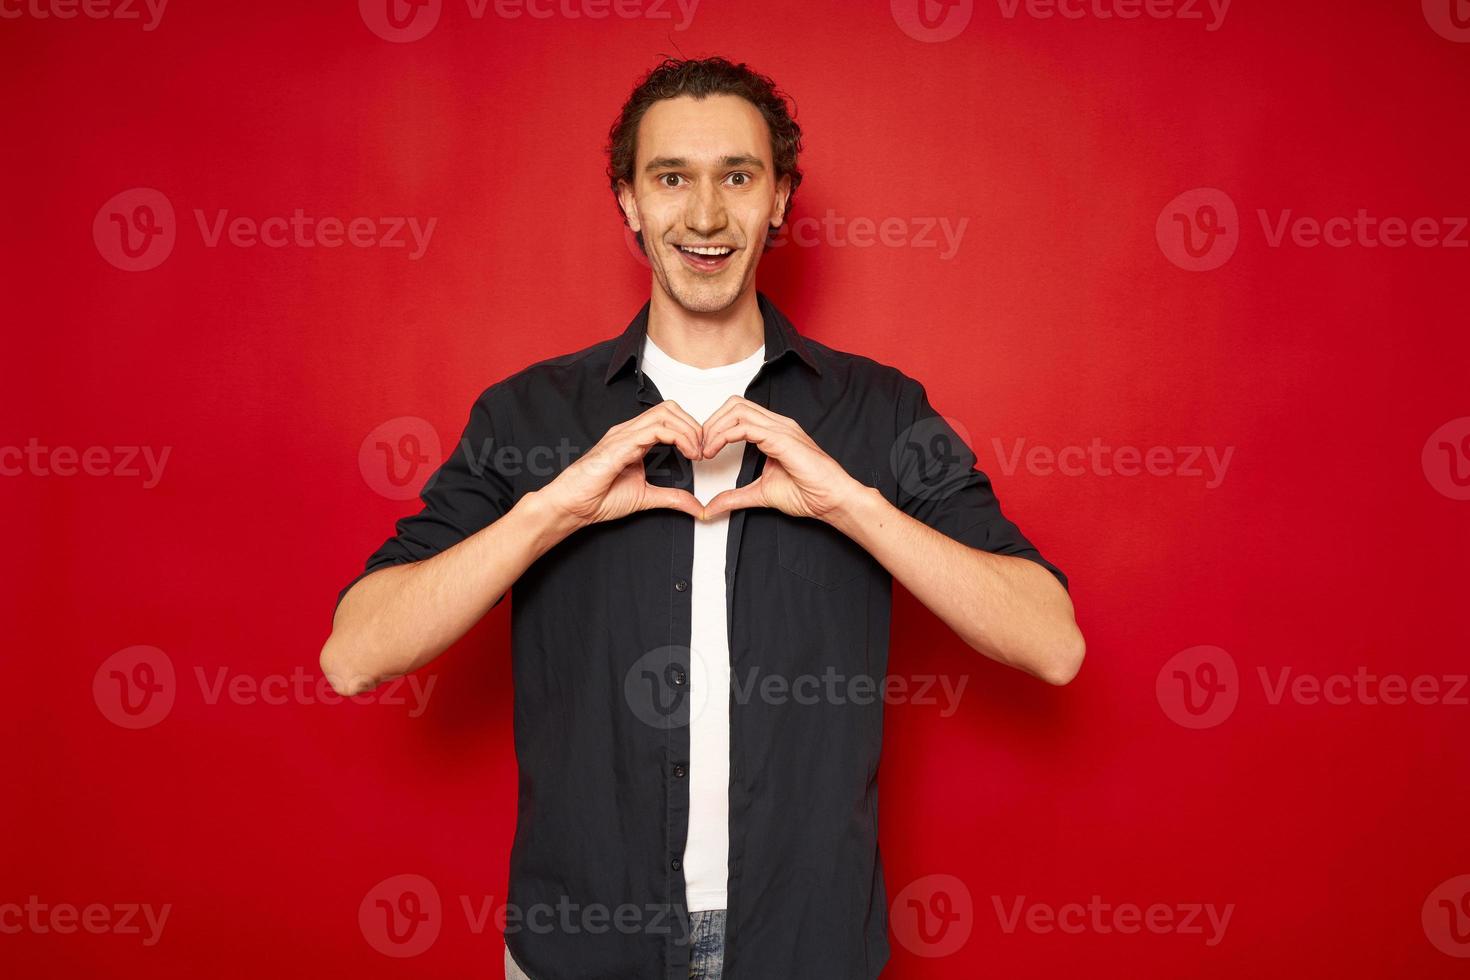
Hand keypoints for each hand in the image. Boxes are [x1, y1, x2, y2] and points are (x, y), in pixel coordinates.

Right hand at [540, 401, 705, 527]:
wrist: (572, 506)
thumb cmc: (597, 498)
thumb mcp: (646, 498)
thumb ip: (672, 498)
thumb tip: (697, 507)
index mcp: (634, 438)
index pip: (669, 417)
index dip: (691, 430)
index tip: (701, 453)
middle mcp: (629, 431)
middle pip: (670, 408)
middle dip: (694, 426)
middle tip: (703, 451)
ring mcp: (624, 435)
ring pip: (666, 414)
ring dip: (689, 431)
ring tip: (697, 453)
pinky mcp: (620, 445)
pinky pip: (655, 430)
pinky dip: (678, 438)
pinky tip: (686, 454)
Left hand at [699, 396, 863, 521]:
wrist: (832, 500)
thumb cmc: (809, 493)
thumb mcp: (760, 494)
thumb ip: (735, 497)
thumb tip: (710, 507)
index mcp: (774, 431)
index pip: (737, 412)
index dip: (715, 426)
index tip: (703, 450)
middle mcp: (777, 424)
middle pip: (734, 404)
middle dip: (710, 423)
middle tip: (699, 448)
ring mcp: (780, 428)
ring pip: (736, 410)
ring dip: (713, 428)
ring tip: (704, 451)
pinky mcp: (781, 438)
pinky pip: (744, 427)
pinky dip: (723, 437)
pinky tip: (714, 452)